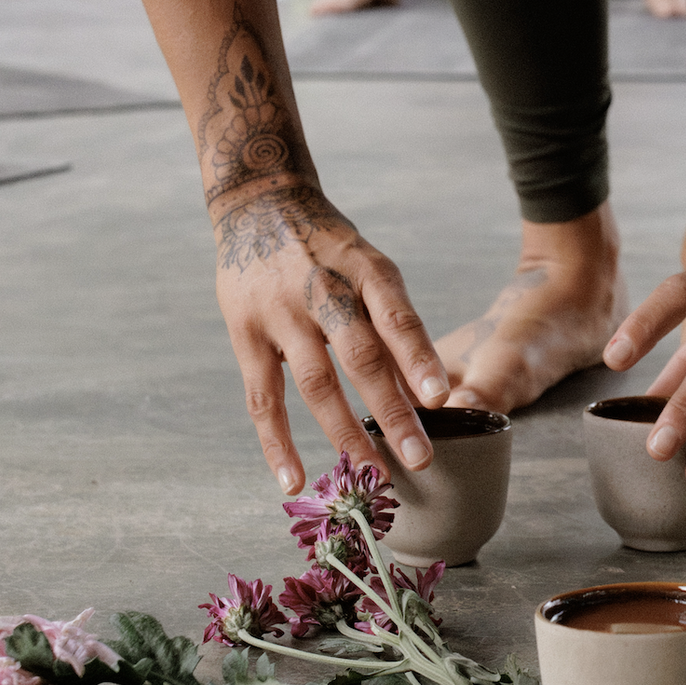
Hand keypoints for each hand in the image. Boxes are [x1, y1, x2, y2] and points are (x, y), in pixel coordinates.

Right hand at [211, 179, 451, 494]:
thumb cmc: (330, 251)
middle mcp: (321, 290)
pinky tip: (295, 478)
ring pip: (316, 383)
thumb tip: (423, 396)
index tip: (440, 398)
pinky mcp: (245, 334)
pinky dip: (277, 443)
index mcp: (364, 270)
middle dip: (392, 410)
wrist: (259, 206)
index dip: (418, 357)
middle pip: (360, 356)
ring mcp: (280, 313)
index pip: (396, 316)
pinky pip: (263, 398)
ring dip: (346, 433)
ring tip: (373, 473)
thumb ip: (393, 325)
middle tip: (421, 457)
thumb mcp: (369, 267)